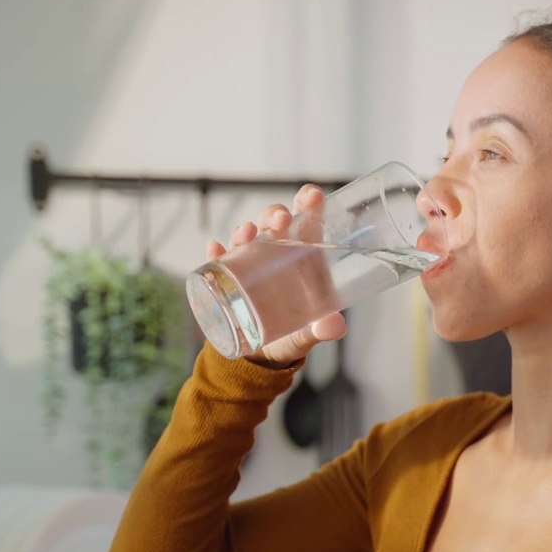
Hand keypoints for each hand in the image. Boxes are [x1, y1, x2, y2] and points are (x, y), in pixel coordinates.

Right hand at [207, 185, 346, 367]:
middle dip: (275, 215)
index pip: (308, 225)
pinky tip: (215, 249)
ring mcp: (252, 264)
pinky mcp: (230, 279)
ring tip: (246, 234)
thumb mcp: (307, 335)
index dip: (309, 205)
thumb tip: (336, 326)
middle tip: (280, 221)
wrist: (262, 357)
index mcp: (304, 260)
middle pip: (276, 224)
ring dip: (245, 229)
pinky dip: (216, 253)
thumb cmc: (292, 336)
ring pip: (248, 237)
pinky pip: (221, 261)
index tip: (311, 195)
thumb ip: (321, 331)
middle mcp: (278, 255)